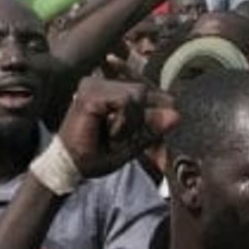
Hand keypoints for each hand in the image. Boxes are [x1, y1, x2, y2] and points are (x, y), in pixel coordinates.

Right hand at [57, 78, 177, 178]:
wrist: (71, 167)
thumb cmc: (97, 154)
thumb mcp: (132, 141)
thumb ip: (152, 126)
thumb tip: (177, 115)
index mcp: (108, 88)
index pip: (142, 84)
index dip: (155, 101)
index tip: (154, 113)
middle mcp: (100, 81)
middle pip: (144, 90)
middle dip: (142, 118)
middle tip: (121, 138)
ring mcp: (93, 85)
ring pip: (137, 94)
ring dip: (131, 123)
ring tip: (112, 136)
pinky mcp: (90, 94)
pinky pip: (126, 102)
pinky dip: (124, 122)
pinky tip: (109, 133)